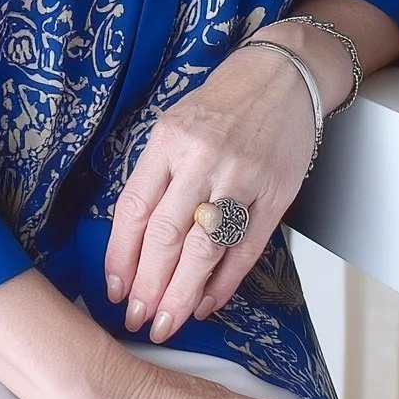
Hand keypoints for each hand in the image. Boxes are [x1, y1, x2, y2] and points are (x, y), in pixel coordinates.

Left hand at [104, 35, 319, 344]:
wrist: (283, 75)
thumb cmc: (224, 102)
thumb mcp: (175, 125)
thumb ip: (157, 176)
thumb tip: (136, 241)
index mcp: (168, 140)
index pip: (135, 209)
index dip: (121, 256)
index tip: (115, 289)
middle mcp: (203, 159)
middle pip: (167, 236)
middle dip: (149, 286)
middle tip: (138, 319)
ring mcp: (242, 178)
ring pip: (205, 250)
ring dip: (182, 294)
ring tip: (167, 322)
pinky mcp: (276, 194)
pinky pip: (246, 249)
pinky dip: (225, 282)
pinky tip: (207, 303)